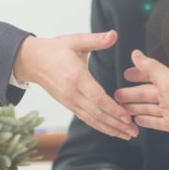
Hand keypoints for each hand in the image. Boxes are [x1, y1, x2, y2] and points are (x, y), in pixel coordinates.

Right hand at [13, 31, 138, 139]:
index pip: (97, 98)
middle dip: (117, 124)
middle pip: (97, 113)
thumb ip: (96, 40)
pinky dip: (100, 126)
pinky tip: (113, 131)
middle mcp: (72, 93)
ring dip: (111, 129)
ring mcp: (70, 102)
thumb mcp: (76, 41)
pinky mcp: (69, 105)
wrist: (33, 61)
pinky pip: (86, 118)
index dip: (113, 109)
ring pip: (92, 120)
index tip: (127, 116)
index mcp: (77, 77)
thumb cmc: (55, 49)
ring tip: (128, 135)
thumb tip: (114, 34)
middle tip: (135, 131)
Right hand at [115, 50, 168, 153]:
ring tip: (123, 110)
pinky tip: (139, 121)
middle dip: (131, 94)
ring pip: (149, 108)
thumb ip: (151, 67)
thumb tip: (136, 54)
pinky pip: (156, 122)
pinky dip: (147, 121)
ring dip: (135, 108)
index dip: (137, 74)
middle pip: (146, 93)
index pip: (150, 74)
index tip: (125, 74)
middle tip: (117, 97)